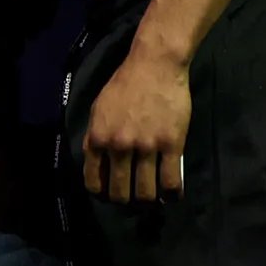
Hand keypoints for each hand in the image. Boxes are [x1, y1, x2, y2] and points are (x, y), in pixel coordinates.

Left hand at [83, 49, 188, 203]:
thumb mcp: (99, 108)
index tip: (110, 193)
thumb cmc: (125, 84)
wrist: (155, 65)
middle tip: (133, 197)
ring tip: (152, 196)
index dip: (102, 194)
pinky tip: (172, 194)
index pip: (94, 183)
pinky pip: (171, 182)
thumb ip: (94, 136)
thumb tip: (94, 163)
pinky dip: (172, 194)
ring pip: (146, 193)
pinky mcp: (172, 144)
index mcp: (99, 138)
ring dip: (148, 200)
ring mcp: (147, 147)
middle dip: (126, 201)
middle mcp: (120, 147)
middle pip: (121, 194)